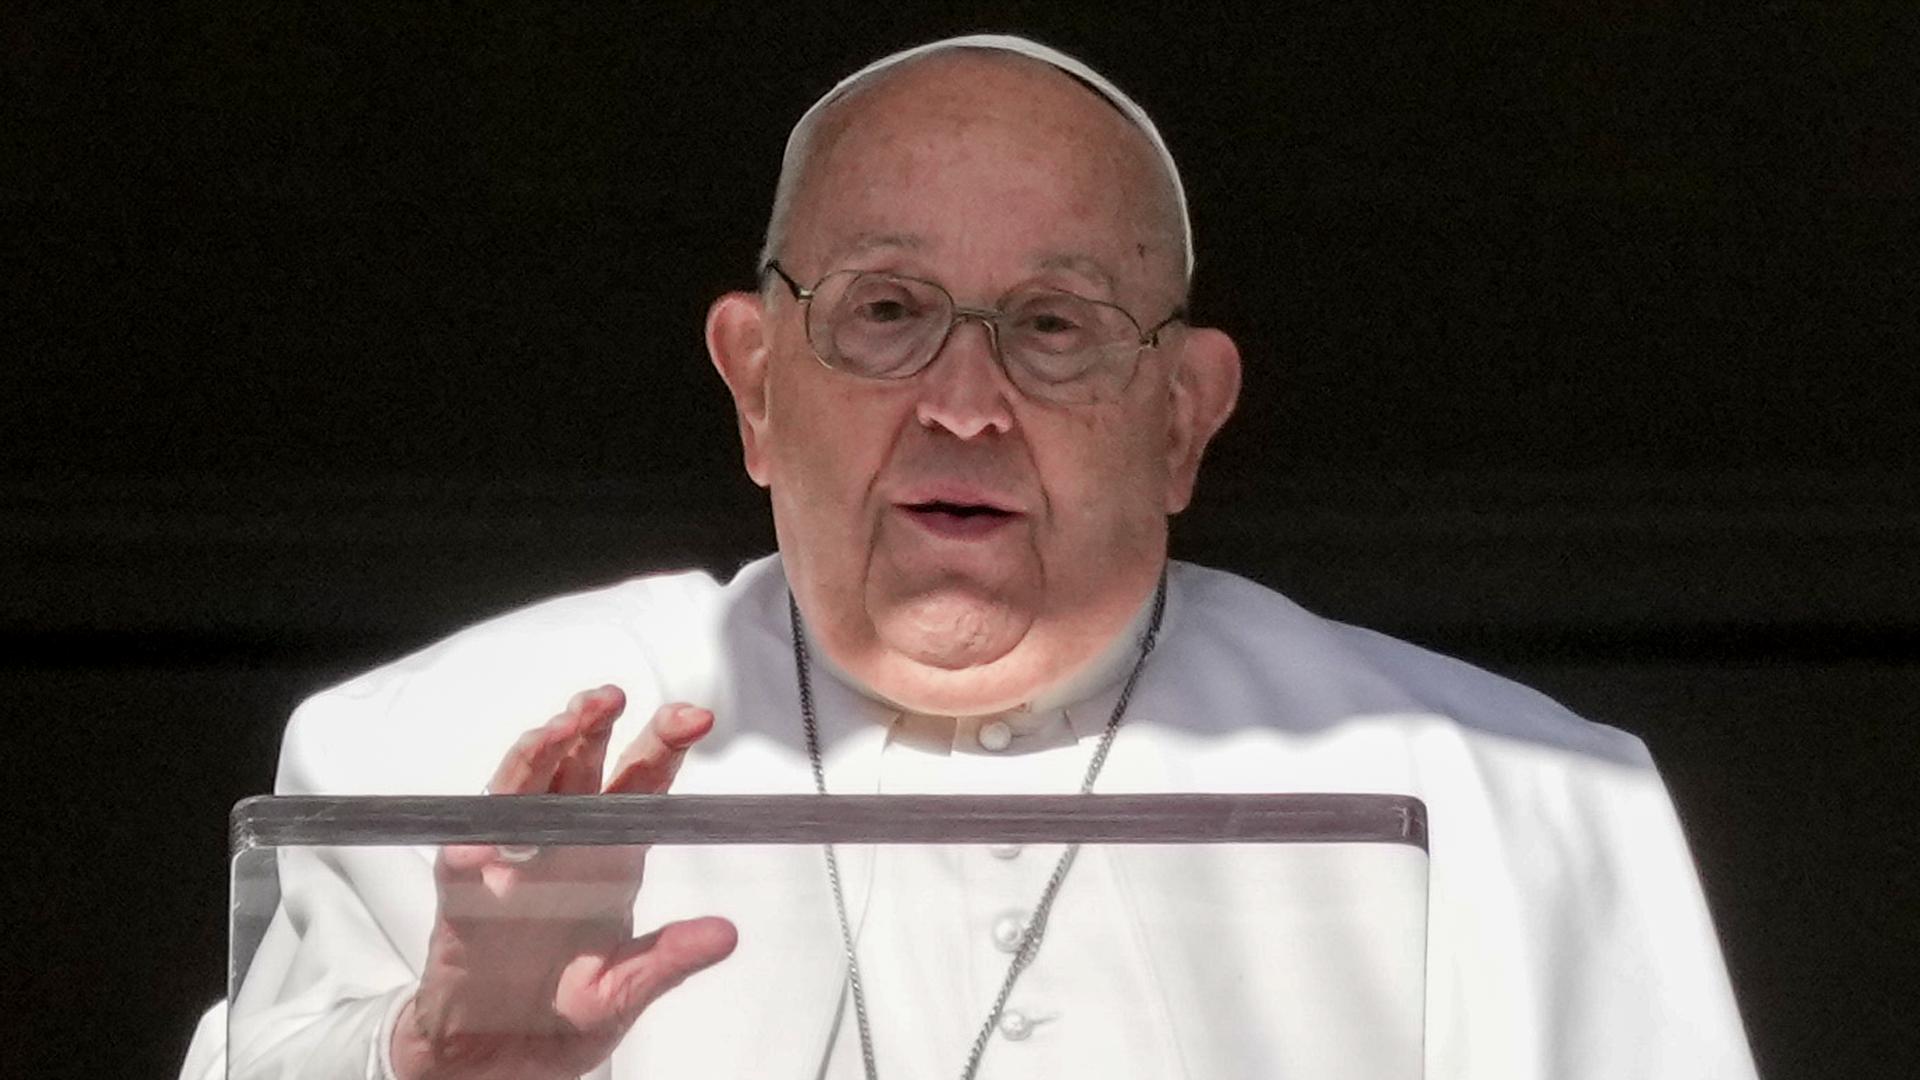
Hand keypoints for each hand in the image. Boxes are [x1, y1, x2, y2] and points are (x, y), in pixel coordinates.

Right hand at [392, 686, 737, 1079]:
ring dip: (538, 753)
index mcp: (609, 855)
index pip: (640, 785)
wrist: (494, 1058)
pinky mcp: (463, 891)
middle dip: (595, 724)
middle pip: (579, 765)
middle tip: (614, 697)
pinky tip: (494, 829)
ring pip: (521, 785)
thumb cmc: (560, 1016)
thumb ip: (666, 960)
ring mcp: (509, 859)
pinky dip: (476, 834)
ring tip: (561, 728)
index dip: (663, 746)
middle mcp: (560, 843)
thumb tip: (724, 934)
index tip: (694, 717)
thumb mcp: (623, 992)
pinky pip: (464, 852)